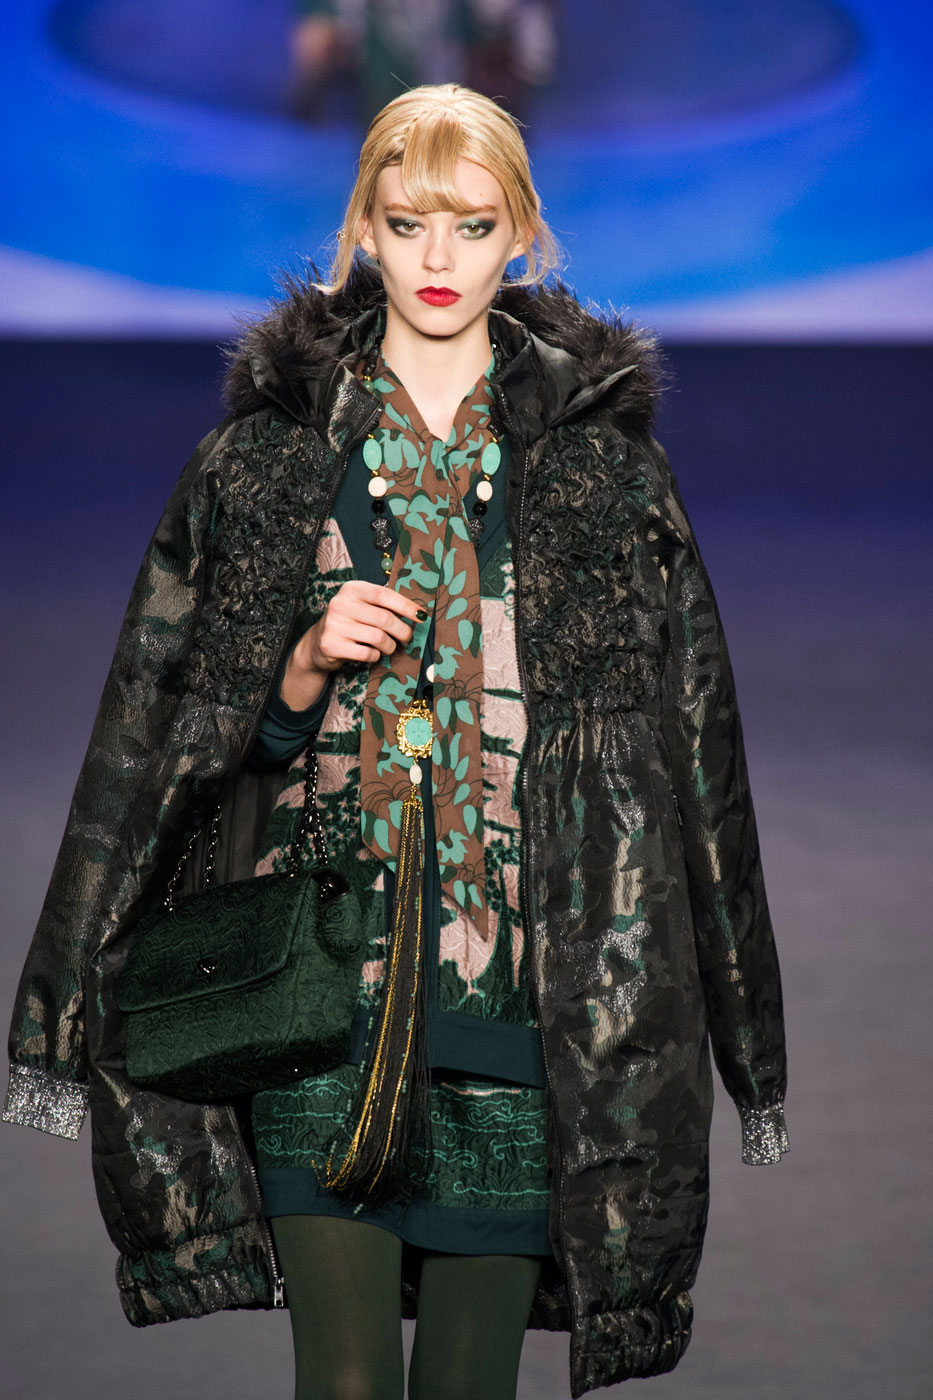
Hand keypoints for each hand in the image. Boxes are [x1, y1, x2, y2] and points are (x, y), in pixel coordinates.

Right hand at [280, 582, 426, 710]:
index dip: (406, 606)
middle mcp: (341, 603)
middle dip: (402, 631)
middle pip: (384, 619)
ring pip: (378, 638)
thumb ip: (384, 605)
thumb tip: (418, 614)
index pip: (384, 594)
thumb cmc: (350, 623)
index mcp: (352, 589)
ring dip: (390, 646)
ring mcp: (334, 624)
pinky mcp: (331, 645)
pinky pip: (366, 653)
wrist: (318, 644)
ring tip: (389, 648)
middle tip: (407, 638)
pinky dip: (375, 656)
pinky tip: (373, 654)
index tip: (422, 616)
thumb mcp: (362, 606)